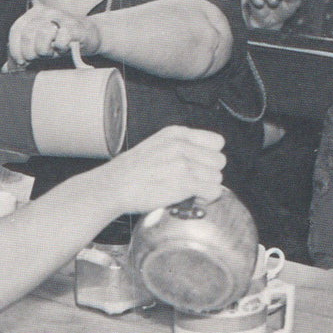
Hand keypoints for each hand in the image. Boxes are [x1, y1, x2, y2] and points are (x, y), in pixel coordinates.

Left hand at [8, 5, 101, 68]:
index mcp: (33, 13)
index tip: (21, 62)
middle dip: (30, 52)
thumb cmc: (62, 40)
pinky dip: (60, 48)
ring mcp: (61, 17)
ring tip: (52, 52)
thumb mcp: (39, 45)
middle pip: (28, 34)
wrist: (89, 35)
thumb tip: (4, 69)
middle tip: (38, 58)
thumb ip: (22, 54)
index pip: (16, 30)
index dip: (15, 49)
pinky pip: (62, 38)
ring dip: (45, 50)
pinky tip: (64, 49)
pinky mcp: (75, 26)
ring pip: (42, 34)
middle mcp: (45, 12)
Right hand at [93, 126, 225, 214]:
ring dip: (206, 187)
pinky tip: (190, 199)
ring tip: (188, 191)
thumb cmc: (130, 171)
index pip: (216, 142)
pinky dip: (205, 199)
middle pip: (219, 161)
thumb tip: (203, 159)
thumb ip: (180, 147)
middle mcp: (181, 146)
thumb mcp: (155, 145)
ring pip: (217, 178)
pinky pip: (213, 192)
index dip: (209, 157)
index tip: (199, 166)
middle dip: (208, 173)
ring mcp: (183, 164)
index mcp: (175, 133)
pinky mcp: (184, 183)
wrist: (113, 186)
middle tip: (192, 181)